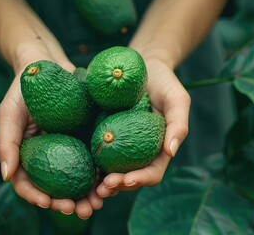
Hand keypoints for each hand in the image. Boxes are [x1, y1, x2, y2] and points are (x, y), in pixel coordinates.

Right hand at [0, 50, 102, 218]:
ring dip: (88, 196)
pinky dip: (103, 175)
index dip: (36, 197)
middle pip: (57, 189)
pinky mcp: (90, 139)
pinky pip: (97, 161)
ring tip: (98, 204)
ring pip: (79, 180)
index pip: (29, 184)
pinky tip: (111, 182)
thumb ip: (7, 143)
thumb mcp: (9, 114)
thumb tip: (6, 176)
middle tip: (80, 210)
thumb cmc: (23, 89)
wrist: (48, 65)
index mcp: (28, 157)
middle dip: (68, 204)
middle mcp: (50, 158)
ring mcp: (71, 150)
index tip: (47, 202)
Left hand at [96, 58, 189, 196]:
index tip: (126, 179)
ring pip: (109, 173)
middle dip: (117, 187)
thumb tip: (171, 152)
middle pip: (128, 179)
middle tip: (103, 188)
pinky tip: (75, 165)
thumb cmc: (164, 82)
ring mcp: (118, 147)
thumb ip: (178, 124)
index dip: (140, 180)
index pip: (152, 173)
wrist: (140, 65)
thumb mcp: (177, 98)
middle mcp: (137, 153)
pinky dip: (86, 165)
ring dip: (100, 184)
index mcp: (158, 150)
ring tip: (90, 186)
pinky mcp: (100, 136)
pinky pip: (93, 154)